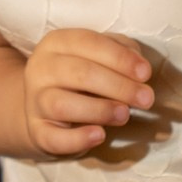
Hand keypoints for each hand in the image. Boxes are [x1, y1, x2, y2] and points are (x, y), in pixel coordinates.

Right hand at [21, 28, 153, 157]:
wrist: (45, 108)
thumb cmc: (79, 76)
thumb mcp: (96, 55)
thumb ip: (119, 51)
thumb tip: (139, 65)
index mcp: (56, 42)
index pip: (88, 43)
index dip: (119, 57)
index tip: (146, 73)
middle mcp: (41, 68)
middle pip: (79, 73)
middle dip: (118, 85)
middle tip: (146, 98)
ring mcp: (35, 101)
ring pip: (63, 104)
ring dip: (99, 109)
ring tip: (125, 114)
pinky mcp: (37, 131)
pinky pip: (54, 138)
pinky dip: (78, 138)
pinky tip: (100, 135)